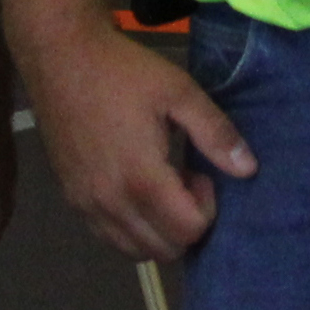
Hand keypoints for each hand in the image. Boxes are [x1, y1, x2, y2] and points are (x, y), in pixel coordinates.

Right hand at [17, 22, 253, 261]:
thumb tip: (248, 170)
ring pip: (136, 252)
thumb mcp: (179, 91)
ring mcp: (86, 205)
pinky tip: (135, 190)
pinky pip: (109, 238)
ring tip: (160, 186)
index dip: (207, 207)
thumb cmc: (123, 72)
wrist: (61, 57)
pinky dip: (132, 229)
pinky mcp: (71, 199)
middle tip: (184, 180)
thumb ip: (215, 133)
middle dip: (186, 223)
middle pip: (164, 250)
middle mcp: (110, 203)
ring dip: (159, 231)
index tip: (200, 173)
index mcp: (140, 179)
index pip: (188, 231)